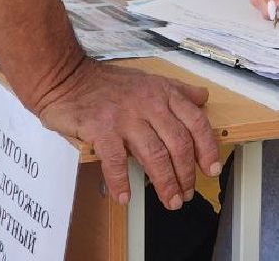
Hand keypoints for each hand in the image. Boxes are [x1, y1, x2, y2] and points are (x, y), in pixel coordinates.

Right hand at [35, 59, 220, 210]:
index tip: (211, 168)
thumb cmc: (107, 83)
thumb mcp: (148, 80)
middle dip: (186, 173)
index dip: (207, 148)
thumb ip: (176, 90)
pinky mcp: (101, 129)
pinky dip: (121, 182)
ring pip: (154, 155)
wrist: (67, 77)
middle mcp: (148, 103)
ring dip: (165, 183)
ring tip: (170, 200)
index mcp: (162, 93)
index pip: (195, 122)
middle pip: (178, 144)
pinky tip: (124, 197)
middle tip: (186, 193)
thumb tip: (203, 96)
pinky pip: (116, 161)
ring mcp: (125, 116)